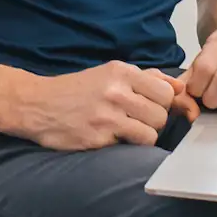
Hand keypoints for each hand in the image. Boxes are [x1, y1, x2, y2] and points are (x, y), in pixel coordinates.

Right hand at [13, 61, 192, 149]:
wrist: (37, 105)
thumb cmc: (77, 90)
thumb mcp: (110, 74)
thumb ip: (146, 78)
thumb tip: (179, 86)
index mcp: (121, 71)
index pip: (166, 91)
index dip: (162, 102)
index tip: (149, 106)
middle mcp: (116, 90)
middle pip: (162, 113)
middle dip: (153, 120)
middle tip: (135, 120)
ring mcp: (107, 115)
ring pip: (152, 131)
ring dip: (143, 135)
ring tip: (125, 130)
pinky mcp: (99, 137)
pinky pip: (132, 145)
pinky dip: (127, 144)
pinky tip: (111, 138)